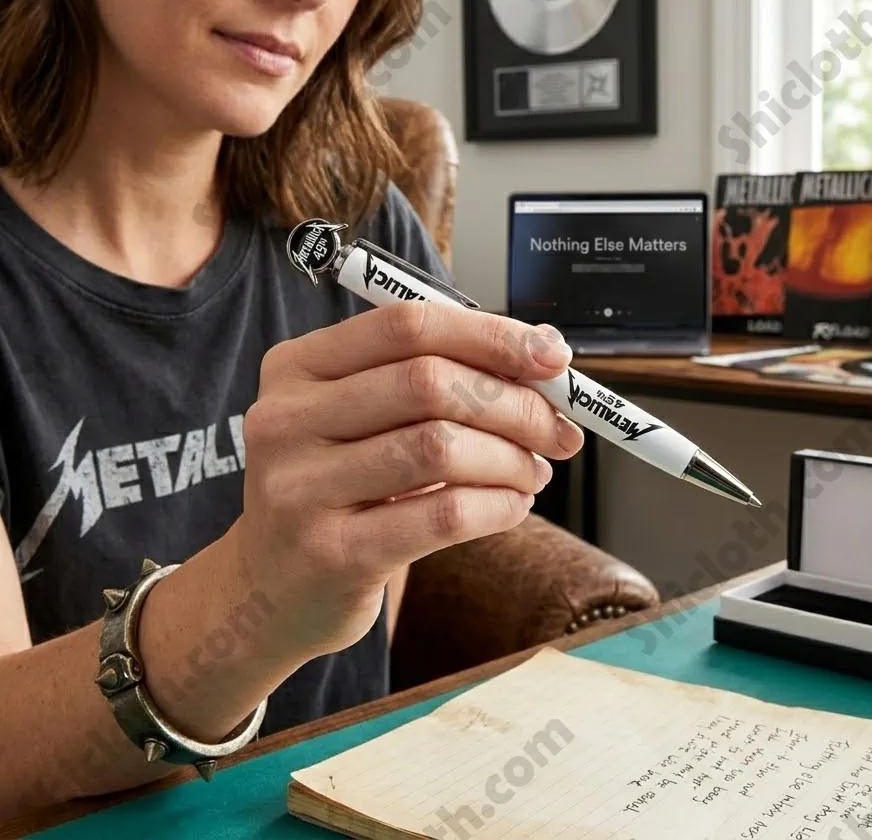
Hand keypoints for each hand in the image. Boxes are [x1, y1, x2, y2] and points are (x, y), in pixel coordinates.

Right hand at [232, 304, 584, 662]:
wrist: (269, 588)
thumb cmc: (339, 487)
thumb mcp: (362, 419)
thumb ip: (433, 379)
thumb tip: (541, 359)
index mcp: (298, 366)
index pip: (407, 326)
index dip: (491, 335)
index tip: (551, 356)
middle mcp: (287, 418)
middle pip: (429, 382)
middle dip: (515, 404)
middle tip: (558, 429)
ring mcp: (300, 488)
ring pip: (440, 447)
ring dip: (511, 459)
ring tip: (532, 472)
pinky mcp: (331, 553)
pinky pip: (443, 515)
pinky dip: (498, 505)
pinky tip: (512, 506)